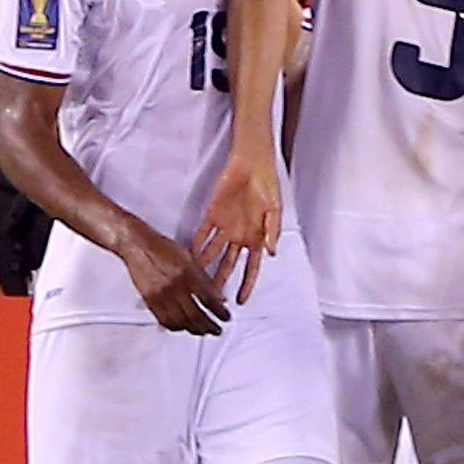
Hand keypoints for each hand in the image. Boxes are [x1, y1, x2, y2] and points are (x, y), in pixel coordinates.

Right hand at [120, 220, 228, 334]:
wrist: (138, 246)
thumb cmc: (163, 248)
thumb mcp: (190, 258)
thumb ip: (205, 278)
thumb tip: (218, 295)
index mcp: (188, 274)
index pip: (209, 299)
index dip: (220, 311)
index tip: (225, 317)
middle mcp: (175, 286)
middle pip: (196, 314)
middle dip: (209, 326)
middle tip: (216, 330)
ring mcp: (161, 295)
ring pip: (180, 321)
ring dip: (194, 329)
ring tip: (202, 332)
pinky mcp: (149, 300)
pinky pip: (164, 319)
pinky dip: (175, 326)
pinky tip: (182, 327)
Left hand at [193, 150, 281, 304]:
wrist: (252, 163)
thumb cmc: (268, 184)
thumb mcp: (276, 209)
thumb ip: (273, 231)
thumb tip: (272, 253)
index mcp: (257, 236)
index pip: (252, 266)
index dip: (247, 284)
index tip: (240, 300)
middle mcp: (240, 235)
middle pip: (228, 264)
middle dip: (221, 281)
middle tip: (211, 299)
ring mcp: (225, 226)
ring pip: (213, 252)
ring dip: (205, 267)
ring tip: (195, 283)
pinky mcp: (212, 214)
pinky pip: (202, 234)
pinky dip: (195, 245)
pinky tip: (187, 258)